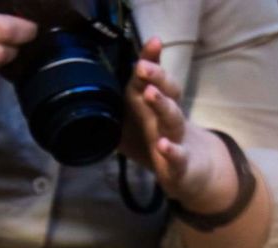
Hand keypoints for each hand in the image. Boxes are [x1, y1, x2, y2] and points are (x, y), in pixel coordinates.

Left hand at [120, 38, 237, 211]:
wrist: (191, 176)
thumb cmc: (160, 146)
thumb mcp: (136, 129)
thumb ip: (116, 117)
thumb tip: (85, 107)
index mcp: (157, 108)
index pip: (154, 80)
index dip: (151, 61)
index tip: (153, 42)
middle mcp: (168, 119)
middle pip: (167, 91)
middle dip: (156, 76)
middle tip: (142, 66)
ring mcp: (177, 140)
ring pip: (172, 119)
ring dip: (162, 105)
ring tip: (150, 93)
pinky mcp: (180, 165)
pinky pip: (177, 157)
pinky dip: (171, 152)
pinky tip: (163, 146)